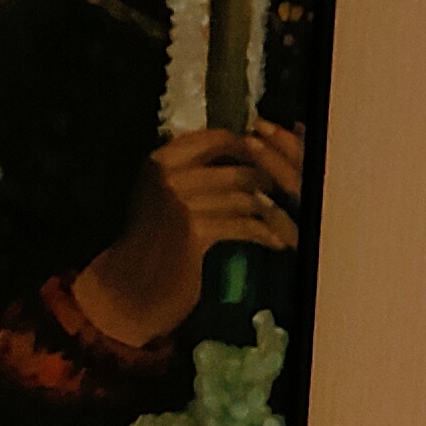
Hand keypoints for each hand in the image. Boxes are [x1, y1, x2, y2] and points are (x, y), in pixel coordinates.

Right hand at [75, 122, 304, 346]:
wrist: (130, 287)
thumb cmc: (156, 242)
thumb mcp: (169, 195)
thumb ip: (200, 170)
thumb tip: (253, 149)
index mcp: (163, 159)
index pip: (219, 138)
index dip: (254, 149)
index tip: (276, 163)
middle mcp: (169, 173)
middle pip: (242, 166)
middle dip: (274, 182)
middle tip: (295, 196)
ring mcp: (180, 199)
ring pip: (247, 196)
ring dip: (275, 213)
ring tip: (291, 224)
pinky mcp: (193, 229)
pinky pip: (244, 224)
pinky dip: (265, 234)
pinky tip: (277, 243)